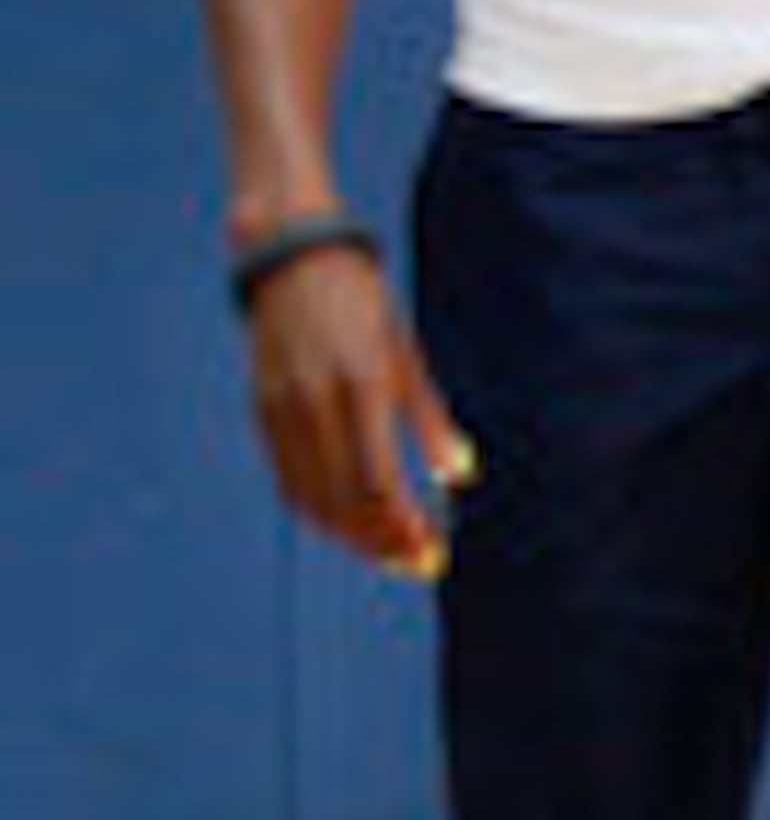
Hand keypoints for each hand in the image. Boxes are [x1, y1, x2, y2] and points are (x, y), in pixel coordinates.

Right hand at [238, 244, 474, 583]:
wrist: (289, 256)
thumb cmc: (362, 303)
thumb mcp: (406, 353)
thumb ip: (431, 420)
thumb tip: (458, 476)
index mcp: (361, 385)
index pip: (377, 483)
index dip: (403, 527)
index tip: (431, 551)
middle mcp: (315, 402)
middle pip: (344, 501)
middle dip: (381, 542)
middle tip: (416, 563)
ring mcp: (282, 408)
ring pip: (310, 498)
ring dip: (349, 535)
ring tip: (387, 551)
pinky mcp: (261, 410)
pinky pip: (288, 478)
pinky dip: (317, 510)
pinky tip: (346, 522)